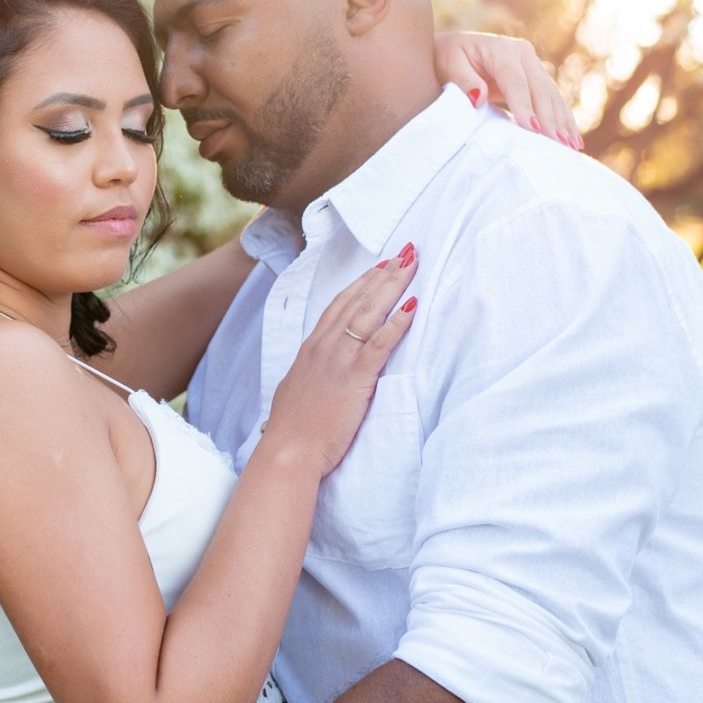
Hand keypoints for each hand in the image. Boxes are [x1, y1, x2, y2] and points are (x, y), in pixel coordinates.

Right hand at [263, 244, 419, 472]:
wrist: (289, 451)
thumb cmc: (293, 429)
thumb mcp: (296, 391)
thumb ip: (310, 375)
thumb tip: (315, 373)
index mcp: (311, 349)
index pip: (339, 305)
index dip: (361, 283)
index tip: (379, 266)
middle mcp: (324, 346)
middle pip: (357, 300)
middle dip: (383, 274)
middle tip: (405, 252)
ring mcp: (339, 359)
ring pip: (369, 312)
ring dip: (393, 286)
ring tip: (412, 264)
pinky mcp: (355, 376)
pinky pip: (380, 343)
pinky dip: (397, 323)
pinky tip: (413, 306)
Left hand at [433, 30, 582, 148]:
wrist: (452, 49)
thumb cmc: (446, 58)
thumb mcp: (447, 64)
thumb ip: (462, 80)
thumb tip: (478, 97)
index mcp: (502, 49)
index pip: (516, 82)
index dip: (525, 106)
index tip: (533, 129)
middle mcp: (522, 54)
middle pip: (540, 90)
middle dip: (551, 119)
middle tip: (559, 145)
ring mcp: (532, 64)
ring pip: (551, 96)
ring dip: (563, 122)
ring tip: (571, 147)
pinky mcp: (535, 77)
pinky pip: (551, 100)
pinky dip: (562, 119)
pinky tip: (571, 139)